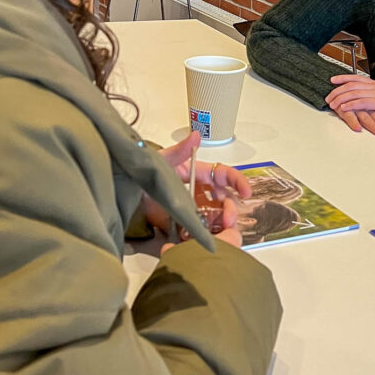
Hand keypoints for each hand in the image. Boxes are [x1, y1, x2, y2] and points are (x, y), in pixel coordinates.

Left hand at [155, 132, 247, 250]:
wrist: (127, 190)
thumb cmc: (146, 171)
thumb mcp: (162, 159)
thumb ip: (180, 150)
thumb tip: (196, 135)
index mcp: (200, 174)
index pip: (225, 176)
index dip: (238, 183)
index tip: (246, 193)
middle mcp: (201, 191)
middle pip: (225, 200)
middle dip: (231, 210)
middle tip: (228, 221)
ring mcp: (194, 209)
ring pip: (216, 218)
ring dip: (222, 225)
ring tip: (219, 233)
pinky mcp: (184, 223)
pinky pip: (200, 231)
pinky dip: (204, 236)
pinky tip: (201, 239)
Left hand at [325, 76, 374, 132]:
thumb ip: (372, 99)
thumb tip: (359, 101)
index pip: (356, 78)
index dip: (343, 78)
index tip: (332, 80)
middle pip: (353, 85)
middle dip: (338, 91)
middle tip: (328, 98)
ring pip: (356, 93)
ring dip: (342, 98)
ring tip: (333, 104)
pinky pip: (364, 102)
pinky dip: (352, 104)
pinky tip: (344, 108)